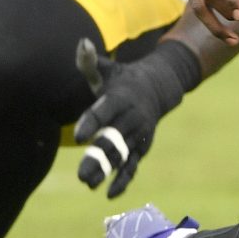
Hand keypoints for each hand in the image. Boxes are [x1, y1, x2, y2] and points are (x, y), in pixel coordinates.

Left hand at [73, 39, 199, 196]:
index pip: (104, 112)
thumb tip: (81, 44)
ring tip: (88, 184)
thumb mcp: (108, 69)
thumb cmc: (123, 79)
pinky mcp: (141, 146)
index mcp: (120, 98)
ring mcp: (138, 134)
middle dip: (98, 158)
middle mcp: (131, 118)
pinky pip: (133, 165)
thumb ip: (90, 62)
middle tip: (81, 175)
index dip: (92, 124)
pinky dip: (124, 179)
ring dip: (107, 171)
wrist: (160, 87)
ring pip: (122, 155)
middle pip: (113, 140)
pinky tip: (110, 193)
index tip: (78, 137)